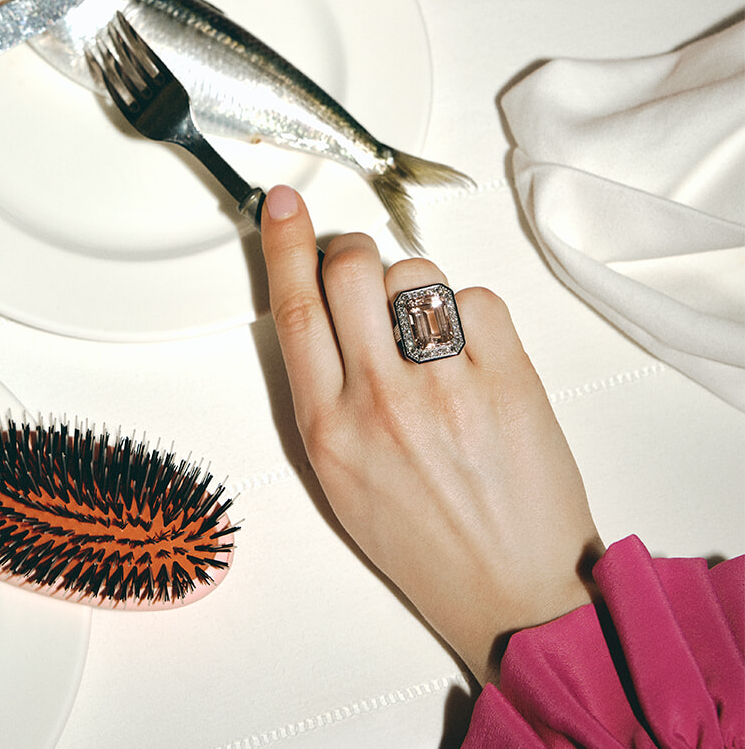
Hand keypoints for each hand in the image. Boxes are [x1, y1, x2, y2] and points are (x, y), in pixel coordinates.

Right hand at [260, 185, 601, 682]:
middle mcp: (381, 403)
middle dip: (354, 253)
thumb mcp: (340, 476)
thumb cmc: (427, 541)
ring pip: (415, 272)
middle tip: (366, 272)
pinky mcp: (508, 380)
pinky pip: (478, 298)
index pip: (293, 308)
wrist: (514, 594)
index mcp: (328, 429)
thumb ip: (324, 390)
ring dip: (417, 287)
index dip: (284, 243)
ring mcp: (446, 389)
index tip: (284, 204)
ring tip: (430, 334)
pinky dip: (474, 315)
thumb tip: (319, 300)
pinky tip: (474, 358)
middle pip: (349, 268)